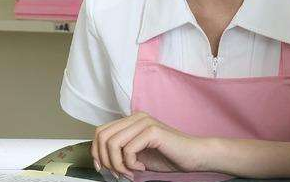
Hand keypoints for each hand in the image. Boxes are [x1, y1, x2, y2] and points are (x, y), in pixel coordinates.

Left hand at [91, 111, 208, 179]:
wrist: (194, 156)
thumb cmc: (168, 156)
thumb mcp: (138, 154)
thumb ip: (120, 152)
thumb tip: (100, 161)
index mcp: (131, 121)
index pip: (101, 131)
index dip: (96, 151)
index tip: (103, 168)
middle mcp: (136, 117)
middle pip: (103, 136)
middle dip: (105, 160)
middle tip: (119, 173)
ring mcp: (144, 122)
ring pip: (113, 143)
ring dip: (118, 164)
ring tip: (130, 172)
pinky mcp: (152, 131)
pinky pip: (128, 150)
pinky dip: (131, 164)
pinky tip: (142, 168)